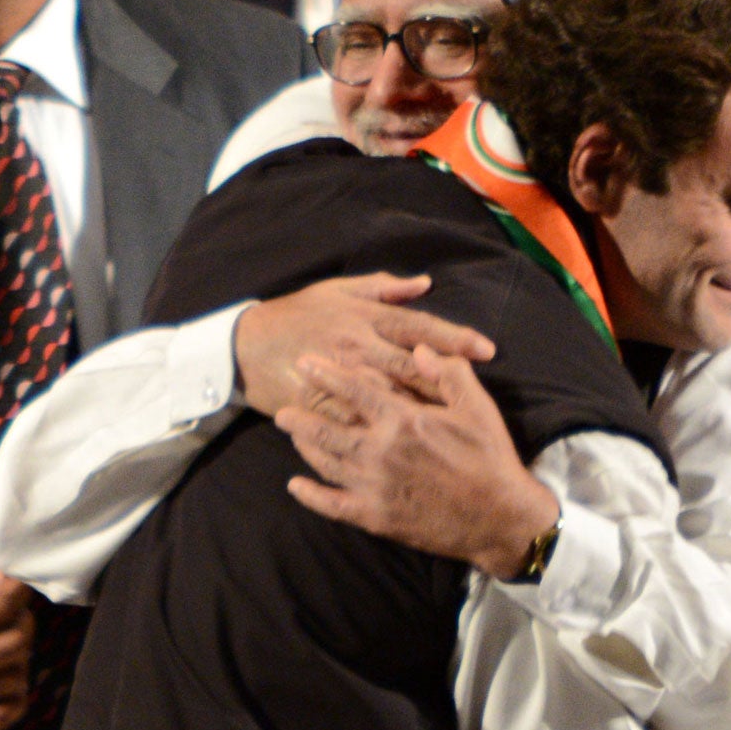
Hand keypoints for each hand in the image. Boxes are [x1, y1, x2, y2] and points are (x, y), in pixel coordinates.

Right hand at [0, 571, 35, 729]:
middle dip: (22, 621)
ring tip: (5, 644)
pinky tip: (7, 680)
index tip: (20, 584)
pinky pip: (2, 717)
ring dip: (19, 657)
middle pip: (18, 643)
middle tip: (12, 614)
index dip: (18, 591)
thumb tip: (1, 582)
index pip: (1, 608)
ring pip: (16, 678)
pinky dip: (15, 699)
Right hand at [233, 271, 494, 415]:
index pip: (418, 326)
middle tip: (482, 397)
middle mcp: (355, 346)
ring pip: (386, 398)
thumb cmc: (295, 314)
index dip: (454, 338)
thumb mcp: (337, 289)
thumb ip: (383, 287)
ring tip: (454, 426)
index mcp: (363, 317)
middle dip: (447, 381)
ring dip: (419, 412)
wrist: (244, 344)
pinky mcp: (319, 406)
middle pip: (410, 366)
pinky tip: (404, 446)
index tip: (487, 350)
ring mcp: (337, 379)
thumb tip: (424, 283)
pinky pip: (354, 423)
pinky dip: (378, 434)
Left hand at [273, 345, 558, 579]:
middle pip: (327, 427)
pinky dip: (310, 495)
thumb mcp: (477, 407)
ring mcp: (373, 486)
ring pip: (325, 461)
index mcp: (403, 420)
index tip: (305, 364)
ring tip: (291, 434)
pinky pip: (332, 505)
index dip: (327, 375)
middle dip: (301, 415)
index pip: (354, 390)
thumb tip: (419, 348)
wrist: (500, 517)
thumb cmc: (491, 457)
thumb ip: (448, 372)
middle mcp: (380, 451)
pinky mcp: (373, 516)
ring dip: (304, 446)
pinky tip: (295, 485)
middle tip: (282, 407)